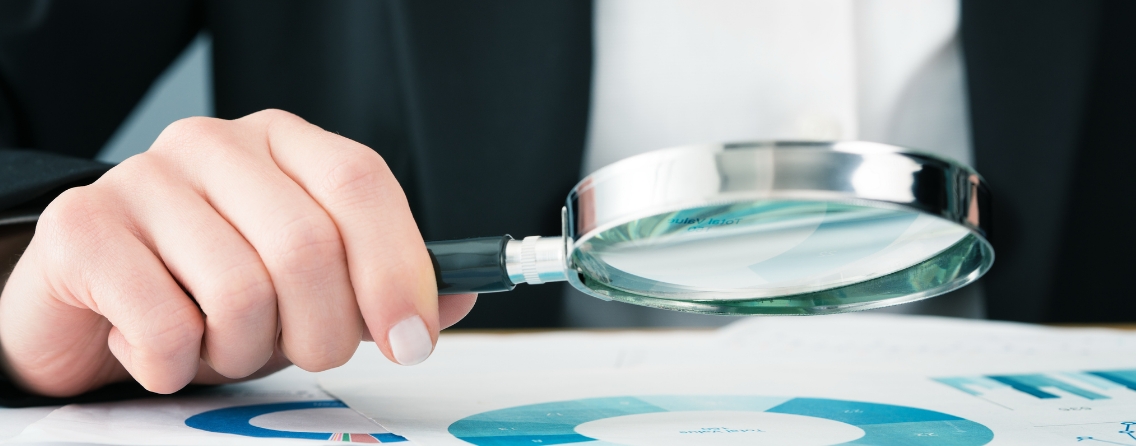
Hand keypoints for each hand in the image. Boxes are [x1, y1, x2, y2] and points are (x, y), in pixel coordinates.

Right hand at [0, 110, 475, 396]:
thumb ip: (382, 284)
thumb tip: (458, 295)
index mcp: (281, 142)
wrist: (91, 304)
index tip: (412, 339)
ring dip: (243, 352)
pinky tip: (165, 350)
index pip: (361, 183)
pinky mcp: (83, 230)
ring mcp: (142, 179)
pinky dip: (179, 365)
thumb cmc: (209, 290)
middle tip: (304, 353)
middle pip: (308, 245)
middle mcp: (212, 145)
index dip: (398, 269)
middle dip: (323, 331)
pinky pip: (167, 326)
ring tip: (220, 343)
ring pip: (241, 293)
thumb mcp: (311, 288)